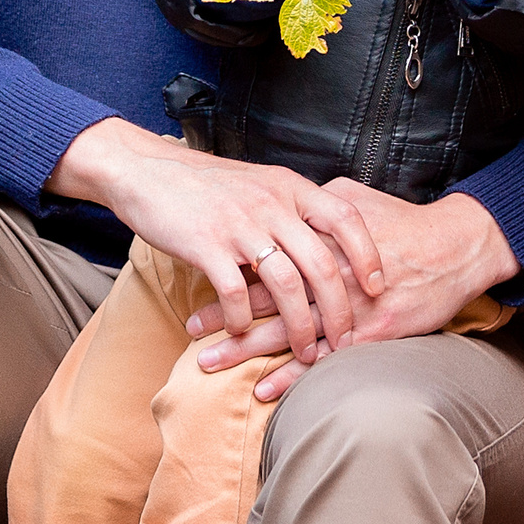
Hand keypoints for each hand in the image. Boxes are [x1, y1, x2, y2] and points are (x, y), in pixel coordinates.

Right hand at [46, 119, 385, 361]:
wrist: (145, 171)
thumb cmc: (202, 183)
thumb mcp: (257, 182)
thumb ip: (289, 206)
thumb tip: (324, 237)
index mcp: (287, 186)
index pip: (345, 217)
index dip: (368, 254)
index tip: (378, 286)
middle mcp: (270, 203)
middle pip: (322, 262)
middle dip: (339, 310)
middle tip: (345, 341)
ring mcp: (239, 224)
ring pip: (286, 285)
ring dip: (299, 327)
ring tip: (304, 352)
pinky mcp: (206, 245)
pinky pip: (235, 293)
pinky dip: (242, 319)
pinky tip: (241, 332)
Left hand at [185, 185, 519, 401]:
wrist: (454, 246)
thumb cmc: (402, 221)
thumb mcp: (352, 198)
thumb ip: (313, 205)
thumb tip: (281, 205)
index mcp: (317, 237)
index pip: (261, 255)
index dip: (227, 268)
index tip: (198, 277)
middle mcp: (326, 272)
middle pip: (264, 295)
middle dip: (225, 315)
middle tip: (191, 330)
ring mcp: (347, 306)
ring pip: (285, 331)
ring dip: (244, 350)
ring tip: (208, 363)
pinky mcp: (371, 333)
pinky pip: (323, 360)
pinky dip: (291, 378)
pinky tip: (263, 391)